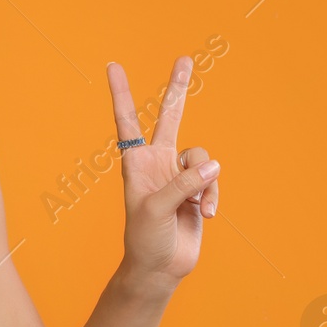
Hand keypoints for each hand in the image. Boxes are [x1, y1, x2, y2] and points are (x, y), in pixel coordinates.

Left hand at [106, 56, 220, 287]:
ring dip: (204, 183)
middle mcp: (158, 162)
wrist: (160, 267)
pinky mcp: (197, 189)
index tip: (112, 66)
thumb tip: (213, 165)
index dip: (121, 93)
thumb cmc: (145, 238)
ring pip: (202, 157)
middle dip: (178, 89)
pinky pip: (212, 180)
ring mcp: (179, 174)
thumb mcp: (156, 209)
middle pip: (170, 117)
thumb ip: (183, 183)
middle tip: (183, 59)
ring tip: (196, 206)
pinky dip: (212, 195)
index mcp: (136, 162)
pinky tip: (207, 214)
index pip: (127, 120)